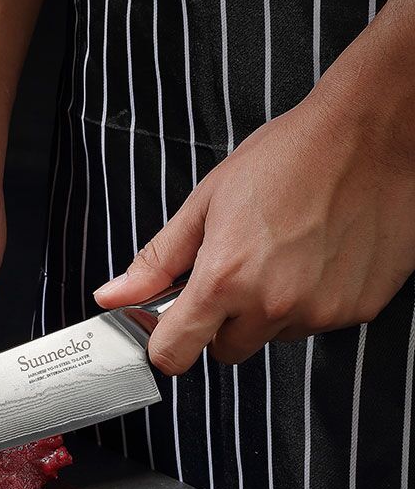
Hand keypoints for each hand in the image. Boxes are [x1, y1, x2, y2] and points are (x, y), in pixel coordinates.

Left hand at [92, 83, 414, 374]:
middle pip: (226, 351)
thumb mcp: (207, 202)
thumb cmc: (292, 156)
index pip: (175, 354)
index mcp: (225, 279)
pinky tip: (316, 258)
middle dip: (221, 323)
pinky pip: (316, 324)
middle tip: (236, 271)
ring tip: (283, 254)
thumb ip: (158, 261)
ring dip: (268, 311)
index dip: (165, 345)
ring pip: (272, 338)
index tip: (168, 330)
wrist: (375, 133)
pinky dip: (310, 302)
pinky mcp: (358, 310)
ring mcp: (319, 312)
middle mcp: (273, 304)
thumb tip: (113, 295)